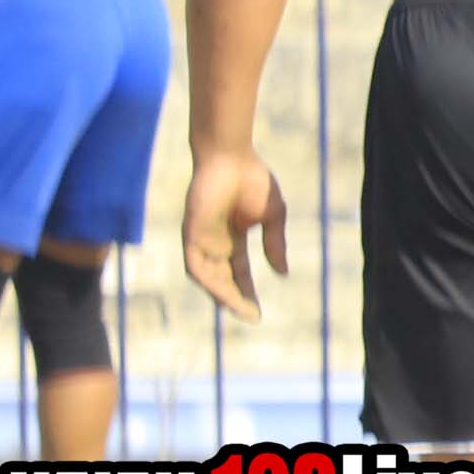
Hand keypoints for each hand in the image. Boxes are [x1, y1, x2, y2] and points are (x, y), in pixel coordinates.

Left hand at [181, 149, 290, 320]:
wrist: (231, 157)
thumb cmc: (253, 180)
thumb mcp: (274, 217)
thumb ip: (276, 245)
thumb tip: (282, 273)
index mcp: (233, 237)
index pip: (239, 271)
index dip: (247, 292)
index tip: (258, 311)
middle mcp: (214, 241)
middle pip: (223, 279)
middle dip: (236, 299)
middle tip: (250, 316)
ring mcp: (201, 238)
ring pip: (208, 277)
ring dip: (222, 295)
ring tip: (239, 310)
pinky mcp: (191, 233)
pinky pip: (196, 265)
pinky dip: (208, 282)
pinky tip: (222, 294)